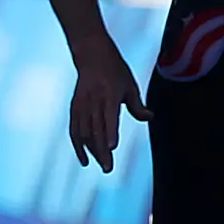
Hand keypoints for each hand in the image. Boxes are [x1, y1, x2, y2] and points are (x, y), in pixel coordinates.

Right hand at [67, 36, 144, 171]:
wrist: (91, 54)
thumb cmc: (115, 70)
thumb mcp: (130, 85)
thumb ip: (137, 105)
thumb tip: (150, 117)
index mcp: (109, 94)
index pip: (109, 116)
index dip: (110, 132)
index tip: (112, 147)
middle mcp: (93, 100)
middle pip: (95, 129)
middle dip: (101, 150)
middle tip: (108, 168)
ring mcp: (81, 104)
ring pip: (84, 132)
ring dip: (91, 150)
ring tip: (101, 164)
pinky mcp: (74, 107)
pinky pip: (74, 129)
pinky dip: (78, 145)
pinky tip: (84, 159)